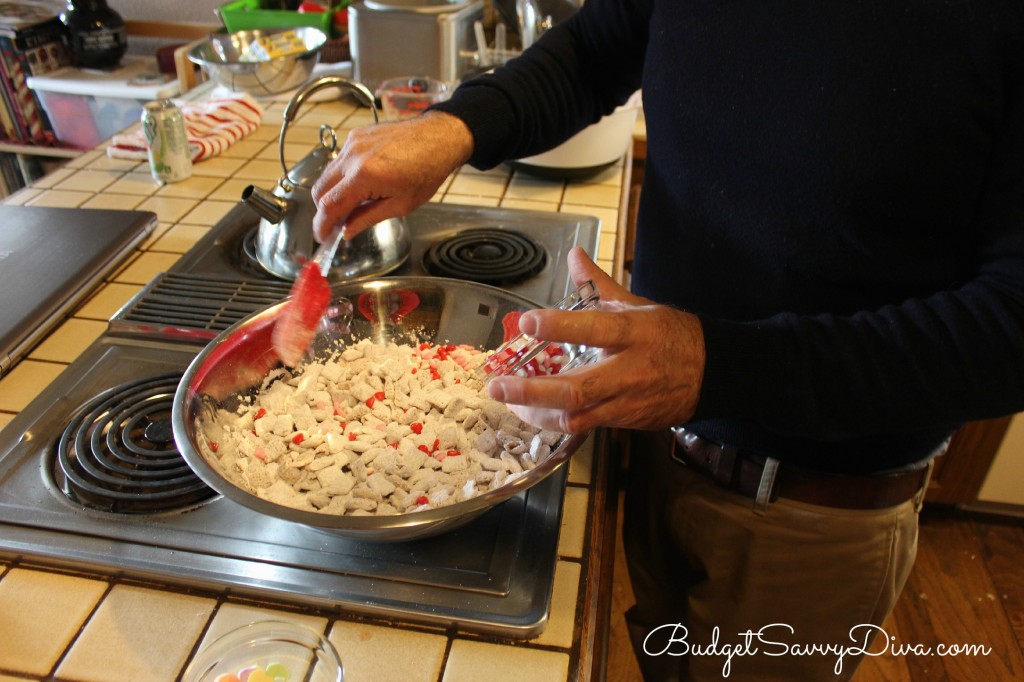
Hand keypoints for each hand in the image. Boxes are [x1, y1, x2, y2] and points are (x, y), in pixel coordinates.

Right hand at [310, 111, 473, 241]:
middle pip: (320, 189)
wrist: (438, 138)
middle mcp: (353, 156)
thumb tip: (347, 231)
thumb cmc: (427, 170)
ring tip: (352, 205)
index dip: (322, 225)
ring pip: (327, 174)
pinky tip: (361, 184)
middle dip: (324, 210)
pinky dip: (342, 176)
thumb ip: (367, 218)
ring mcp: (353, 143)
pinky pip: (339, 160)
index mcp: (364, 175)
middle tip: (335, 224)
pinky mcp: (356, 136)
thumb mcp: (401, 205)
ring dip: (332, 193)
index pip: (329, 206)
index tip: (322, 236)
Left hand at [487, 248, 705, 432]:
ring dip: (537, 412)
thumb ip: (598, 284)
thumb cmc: (669, 335)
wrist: (711, 374)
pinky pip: (584, 427)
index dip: (560, 327)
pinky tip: (534, 412)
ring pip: (577, 416)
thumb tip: (574, 255)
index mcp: (633, 333)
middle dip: (533, 391)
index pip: (594, 328)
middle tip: (500, 385)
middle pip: (577, 388)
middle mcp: (629, 370)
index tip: (528, 323)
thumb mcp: (637, 305)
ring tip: (508, 401)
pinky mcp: (624, 421)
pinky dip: (555, 422)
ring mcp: (626, 401)